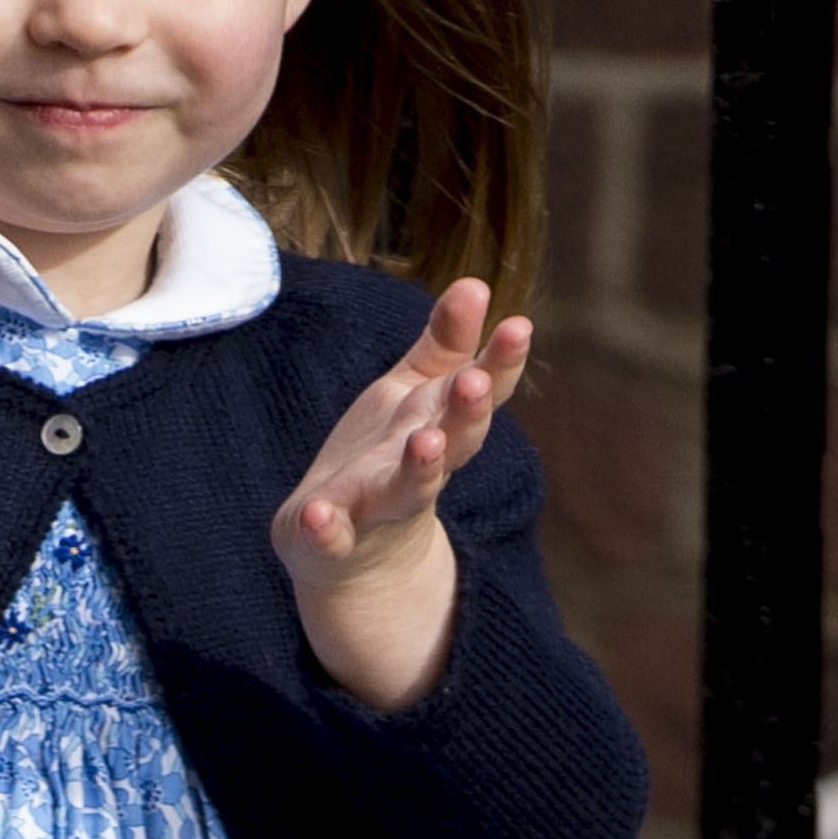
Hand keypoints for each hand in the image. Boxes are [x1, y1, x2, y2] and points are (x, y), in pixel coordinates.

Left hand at [271, 278, 531, 708]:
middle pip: (454, 442)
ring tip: (426, 443)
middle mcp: (418, 469)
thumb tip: (476, 283)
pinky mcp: (331, 542)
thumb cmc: (387, 458)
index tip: (518, 325)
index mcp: (438, 427)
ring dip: (420, 468)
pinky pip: (331, 538)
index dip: (501, 362)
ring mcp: (376, 508)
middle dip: (466, 413)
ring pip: (407, 490)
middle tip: (476, 382)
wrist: (351, 555)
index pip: (480, 392)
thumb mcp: (414, 395)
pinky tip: (318, 515)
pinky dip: (326, 529)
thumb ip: (444, 344)